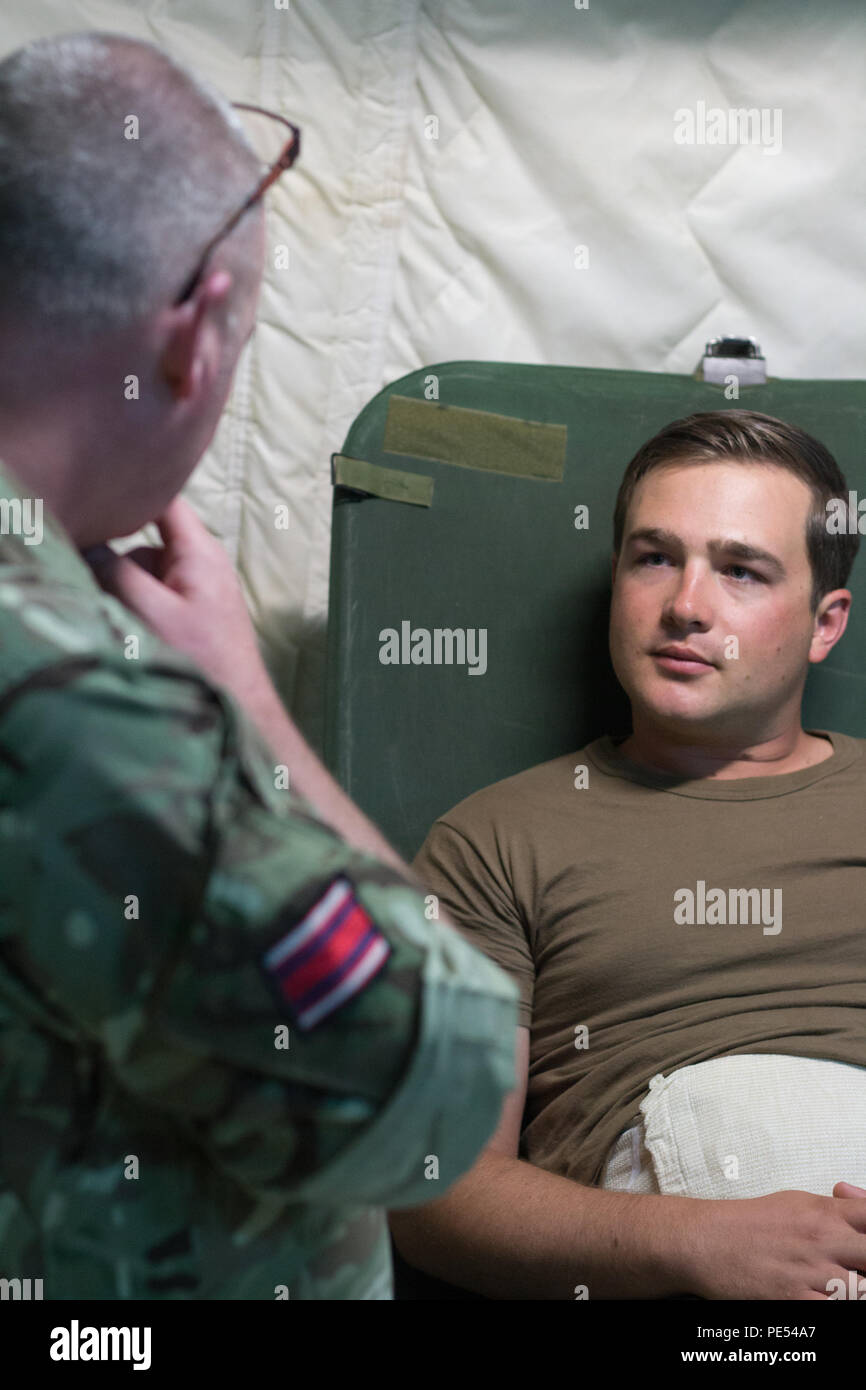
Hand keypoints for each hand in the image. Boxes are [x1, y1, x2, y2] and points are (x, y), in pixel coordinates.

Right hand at [82, 496, 269, 702]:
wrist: (237, 707)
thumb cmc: (203, 661)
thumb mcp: (153, 613)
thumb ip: (118, 573)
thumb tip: (87, 543)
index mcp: (199, 551)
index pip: (164, 500)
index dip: (131, 494)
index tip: (94, 499)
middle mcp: (201, 563)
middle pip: (143, 543)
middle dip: (116, 562)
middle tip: (96, 588)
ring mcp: (196, 589)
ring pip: (143, 575)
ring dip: (124, 593)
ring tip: (121, 624)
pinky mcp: (191, 614)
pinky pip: (153, 599)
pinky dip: (137, 610)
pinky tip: (132, 635)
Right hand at [678, 1188, 865, 1299]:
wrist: (704, 1241)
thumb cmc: (748, 1222)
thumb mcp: (795, 1201)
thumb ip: (833, 1206)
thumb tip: (855, 1199)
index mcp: (826, 1213)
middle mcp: (824, 1241)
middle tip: (858, 1264)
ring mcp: (812, 1273)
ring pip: (862, 1289)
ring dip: (856, 1287)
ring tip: (841, 1282)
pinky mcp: (796, 1301)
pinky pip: (834, 1309)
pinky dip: (835, 1304)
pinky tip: (826, 1297)